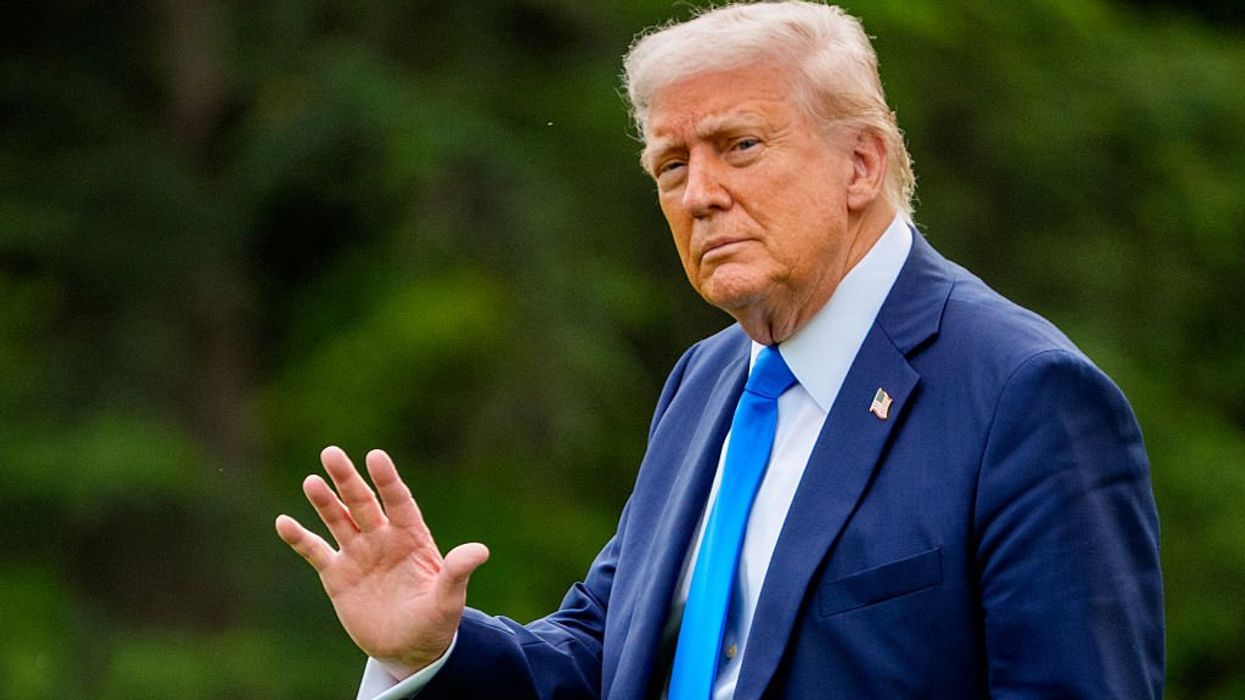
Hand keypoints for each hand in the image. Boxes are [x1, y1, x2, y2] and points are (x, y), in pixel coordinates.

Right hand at [275, 446, 488, 678]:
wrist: (408, 649)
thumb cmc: (434, 622)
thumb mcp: (448, 600)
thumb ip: (457, 573)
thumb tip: (480, 551)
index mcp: (412, 537)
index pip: (398, 501)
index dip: (387, 480)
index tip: (375, 457)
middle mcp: (383, 539)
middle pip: (362, 503)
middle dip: (347, 480)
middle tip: (331, 453)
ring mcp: (359, 554)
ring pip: (338, 520)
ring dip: (324, 502)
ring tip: (311, 481)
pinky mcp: (337, 575)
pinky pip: (316, 552)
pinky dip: (300, 538)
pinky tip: (283, 522)